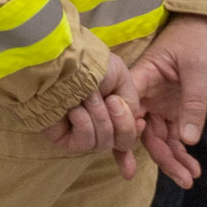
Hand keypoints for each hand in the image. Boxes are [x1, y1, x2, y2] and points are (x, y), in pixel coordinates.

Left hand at [42, 52, 140, 176]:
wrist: (65, 63)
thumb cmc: (92, 65)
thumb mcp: (122, 79)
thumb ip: (131, 106)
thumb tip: (136, 127)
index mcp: (113, 110)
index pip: (126, 135)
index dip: (132, 134)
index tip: (141, 124)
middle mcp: (99, 124)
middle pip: (122, 142)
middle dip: (121, 122)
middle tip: (111, 101)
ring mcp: (83, 133)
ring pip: (104, 143)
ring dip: (100, 117)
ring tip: (88, 97)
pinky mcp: (66, 139)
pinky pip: (85, 142)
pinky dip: (84, 123)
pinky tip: (74, 109)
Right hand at [125, 15, 206, 188]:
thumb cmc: (197, 38)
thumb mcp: (197, 69)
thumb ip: (193, 103)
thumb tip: (187, 140)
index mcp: (141, 78)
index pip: (126, 111)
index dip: (126, 135)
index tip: (133, 159)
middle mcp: (146, 94)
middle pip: (143, 131)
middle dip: (159, 157)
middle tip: (180, 177)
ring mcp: (159, 102)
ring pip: (158, 137)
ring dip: (172, 159)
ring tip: (189, 178)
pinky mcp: (173, 108)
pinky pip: (173, 134)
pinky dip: (181, 150)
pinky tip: (191, 166)